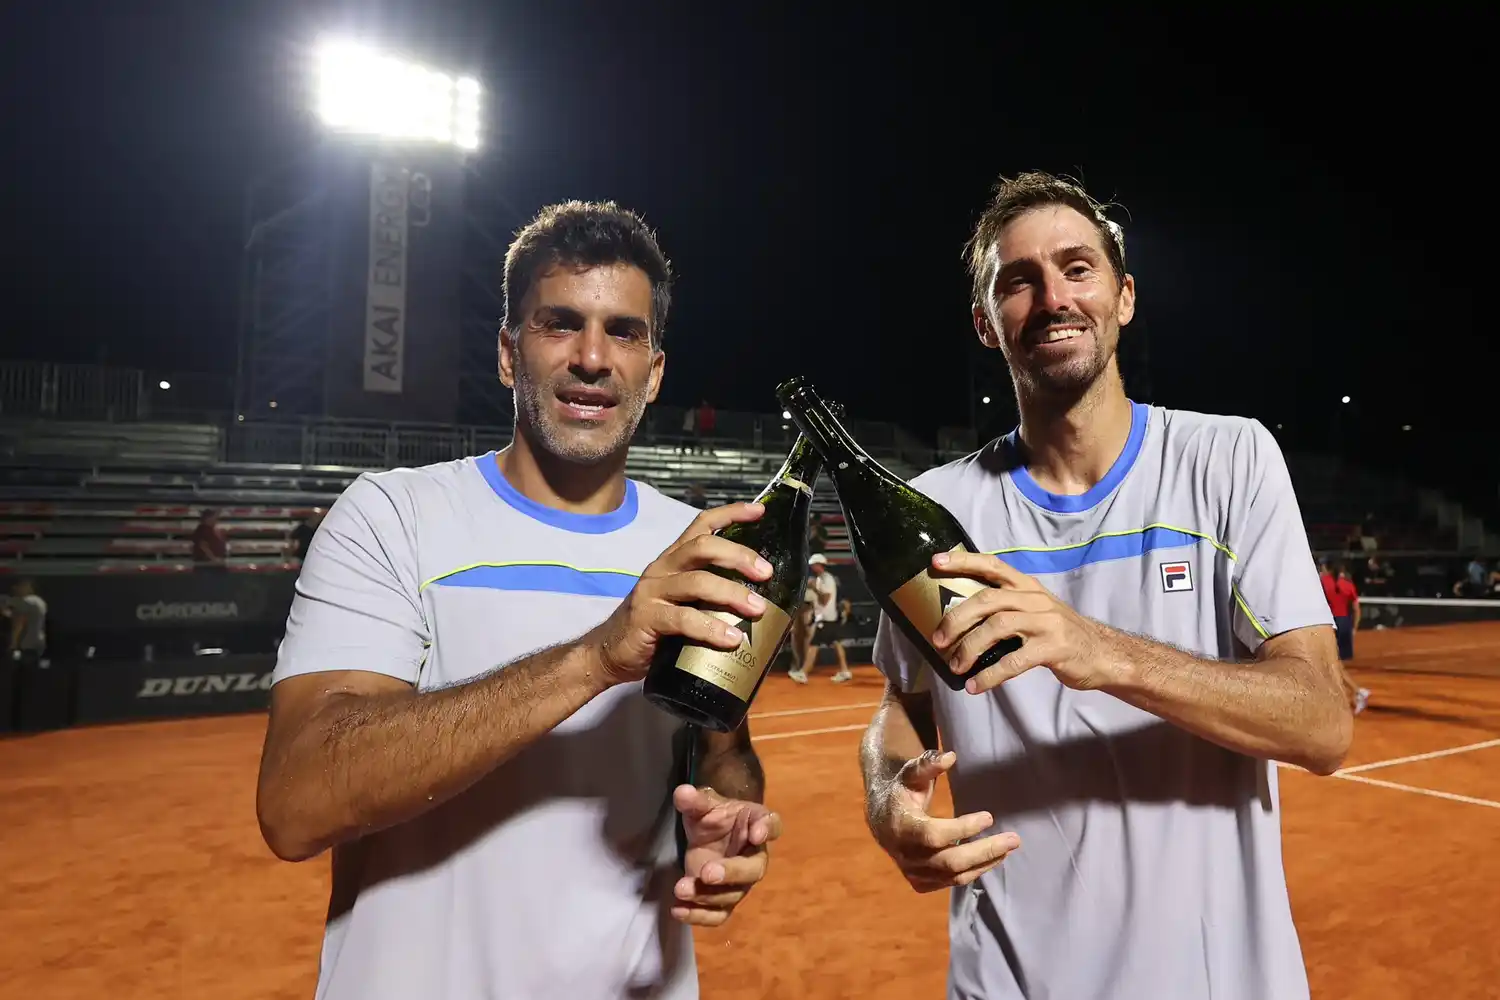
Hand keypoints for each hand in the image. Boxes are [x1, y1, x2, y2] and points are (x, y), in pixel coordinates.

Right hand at [587, 502, 772, 685]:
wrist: (609, 652)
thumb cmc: (654, 626)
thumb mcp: (681, 600)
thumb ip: (709, 594)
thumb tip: (758, 599)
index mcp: (673, 559)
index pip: (701, 524)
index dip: (730, 514)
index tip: (760, 511)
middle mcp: (662, 568)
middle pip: (703, 547)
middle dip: (739, 556)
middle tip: (766, 573)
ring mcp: (652, 592)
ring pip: (698, 582)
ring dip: (732, 594)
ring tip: (758, 609)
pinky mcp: (647, 618)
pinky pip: (684, 619)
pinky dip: (711, 628)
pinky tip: (731, 639)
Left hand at [671, 784, 781, 925]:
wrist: (711, 833)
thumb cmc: (715, 816)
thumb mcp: (704, 804)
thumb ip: (695, 800)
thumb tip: (681, 793)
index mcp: (758, 823)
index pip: (771, 824)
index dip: (767, 829)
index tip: (757, 833)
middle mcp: (756, 856)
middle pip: (753, 869)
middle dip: (731, 873)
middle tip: (706, 872)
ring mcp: (741, 882)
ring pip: (732, 895)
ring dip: (707, 896)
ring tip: (681, 888)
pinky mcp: (724, 900)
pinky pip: (718, 914)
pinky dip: (699, 916)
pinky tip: (678, 910)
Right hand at [869, 749, 1018, 892]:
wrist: (881, 818)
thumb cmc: (902, 791)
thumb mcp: (910, 774)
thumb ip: (928, 764)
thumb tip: (951, 757)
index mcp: (901, 827)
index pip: (935, 835)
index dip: (963, 828)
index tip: (989, 816)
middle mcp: (906, 855)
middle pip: (951, 861)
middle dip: (985, 851)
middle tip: (1014, 839)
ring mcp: (913, 872)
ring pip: (955, 876)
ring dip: (985, 862)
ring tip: (1008, 848)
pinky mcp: (920, 883)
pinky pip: (952, 882)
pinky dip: (974, 871)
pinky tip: (991, 858)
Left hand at [929, 550, 1119, 694]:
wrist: (1102, 653)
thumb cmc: (1059, 633)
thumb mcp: (1035, 610)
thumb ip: (1006, 607)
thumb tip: (960, 620)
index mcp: (1027, 586)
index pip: (992, 565)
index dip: (963, 561)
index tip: (936, 561)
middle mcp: (1035, 599)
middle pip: (988, 599)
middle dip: (957, 618)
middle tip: (938, 640)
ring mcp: (1046, 622)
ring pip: (998, 626)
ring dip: (970, 647)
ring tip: (955, 666)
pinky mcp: (1053, 648)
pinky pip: (1014, 661)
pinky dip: (990, 674)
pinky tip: (976, 685)